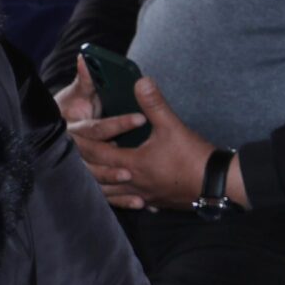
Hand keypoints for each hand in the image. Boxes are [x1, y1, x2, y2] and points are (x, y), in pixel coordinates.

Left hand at [64, 68, 219, 211]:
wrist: (216, 183)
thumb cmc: (193, 157)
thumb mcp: (173, 126)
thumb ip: (154, 104)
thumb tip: (141, 82)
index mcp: (132, 162)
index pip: (96, 152)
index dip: (80, 142)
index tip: (67, 135)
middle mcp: (132, 181)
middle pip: (97, 175)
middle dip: (81, 164)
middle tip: (68, 156)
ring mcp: (142, 194)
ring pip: (109, 193)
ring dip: (96, 184)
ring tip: (88, 177)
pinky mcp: (154, 201)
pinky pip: (129, 202)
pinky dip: (121, 199)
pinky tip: (124, 197)